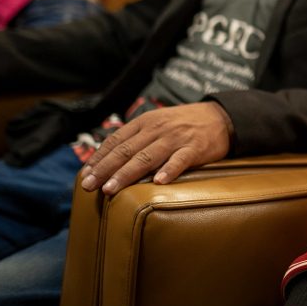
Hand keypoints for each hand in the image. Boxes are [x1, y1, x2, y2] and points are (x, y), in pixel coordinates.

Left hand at [80, 101, 232, 194]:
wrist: (221, 117)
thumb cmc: (185, 124)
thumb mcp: (158, 123)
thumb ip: (137, 138)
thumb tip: (108, 159)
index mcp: (146, 122)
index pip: (117, 140)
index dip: (99, 158)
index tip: (85, 174)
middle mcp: (158, 128)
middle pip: (127, 150)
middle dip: (105, 169)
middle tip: (89, 185)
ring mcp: (177, 138)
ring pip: (147, 157)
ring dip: (127, 173)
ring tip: (111, 189)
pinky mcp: (196, 147)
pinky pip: (180, 160)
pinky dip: (169, 170)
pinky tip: (159, 182)